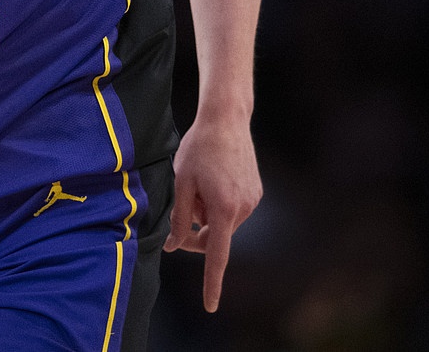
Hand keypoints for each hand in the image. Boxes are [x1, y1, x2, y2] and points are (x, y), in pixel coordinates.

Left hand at [164, 112, 261, 311]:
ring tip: (198, 185)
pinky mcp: (255, 194)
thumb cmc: (198, 149)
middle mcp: (242, 209)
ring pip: (222, 225)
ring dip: (206, 216)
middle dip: (195, 236)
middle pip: (214, 239)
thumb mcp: (181, 182)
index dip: (211, 282)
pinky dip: (218, 206)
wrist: (226, 121)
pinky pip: (231, 211)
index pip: (216, 255)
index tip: (211, 306)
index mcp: (222, 209)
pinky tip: (212, 179)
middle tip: (179, 218)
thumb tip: (173, 245)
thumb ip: (178, 217)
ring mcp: (252, 202)